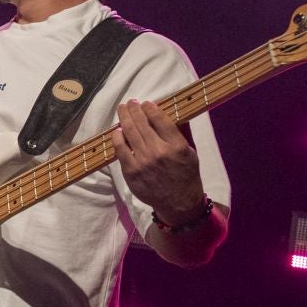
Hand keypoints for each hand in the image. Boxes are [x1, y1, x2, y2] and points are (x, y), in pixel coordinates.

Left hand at [112, 99, 203, 222]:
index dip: (150, 108)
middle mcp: (159, 152)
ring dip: (124, 118)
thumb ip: (179, 134)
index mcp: (176, 146)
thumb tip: (169, 113)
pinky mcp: (131, 171)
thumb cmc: (185, 175)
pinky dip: (117, 137)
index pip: (160, 120)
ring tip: (122, 110)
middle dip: (134, 110)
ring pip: (129, 133)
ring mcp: (143, 162)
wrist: (178, 203)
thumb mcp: (190, 152)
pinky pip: (120, 149)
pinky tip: (117, 130)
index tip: (146, 103)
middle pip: (141, 124)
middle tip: (130, 103)